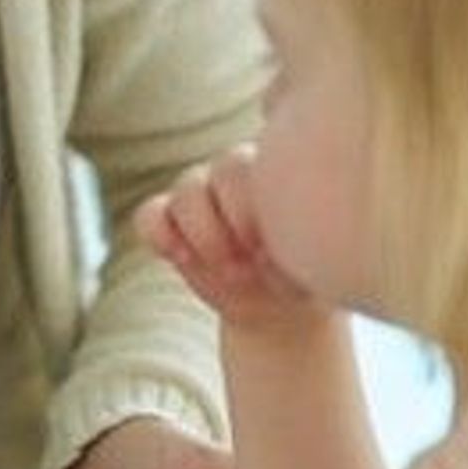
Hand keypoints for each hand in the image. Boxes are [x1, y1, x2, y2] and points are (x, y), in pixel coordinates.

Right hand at [134, 150, 328, 337]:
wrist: (280, 308)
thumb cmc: (308, 277)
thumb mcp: (318, 259)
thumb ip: (302, 236)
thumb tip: (275, 238)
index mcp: (279, 173)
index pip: (267, 159)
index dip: (262, 203)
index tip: (276, 244)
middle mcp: (239, 174)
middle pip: (226, 168)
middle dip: (238, 219)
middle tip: (256, 260)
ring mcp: (202, 194)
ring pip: (187, 190)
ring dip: (206, 236)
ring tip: (232, 272)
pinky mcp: (171, 221)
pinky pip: (149, 215)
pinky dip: (161, 236)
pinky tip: (184, 260)